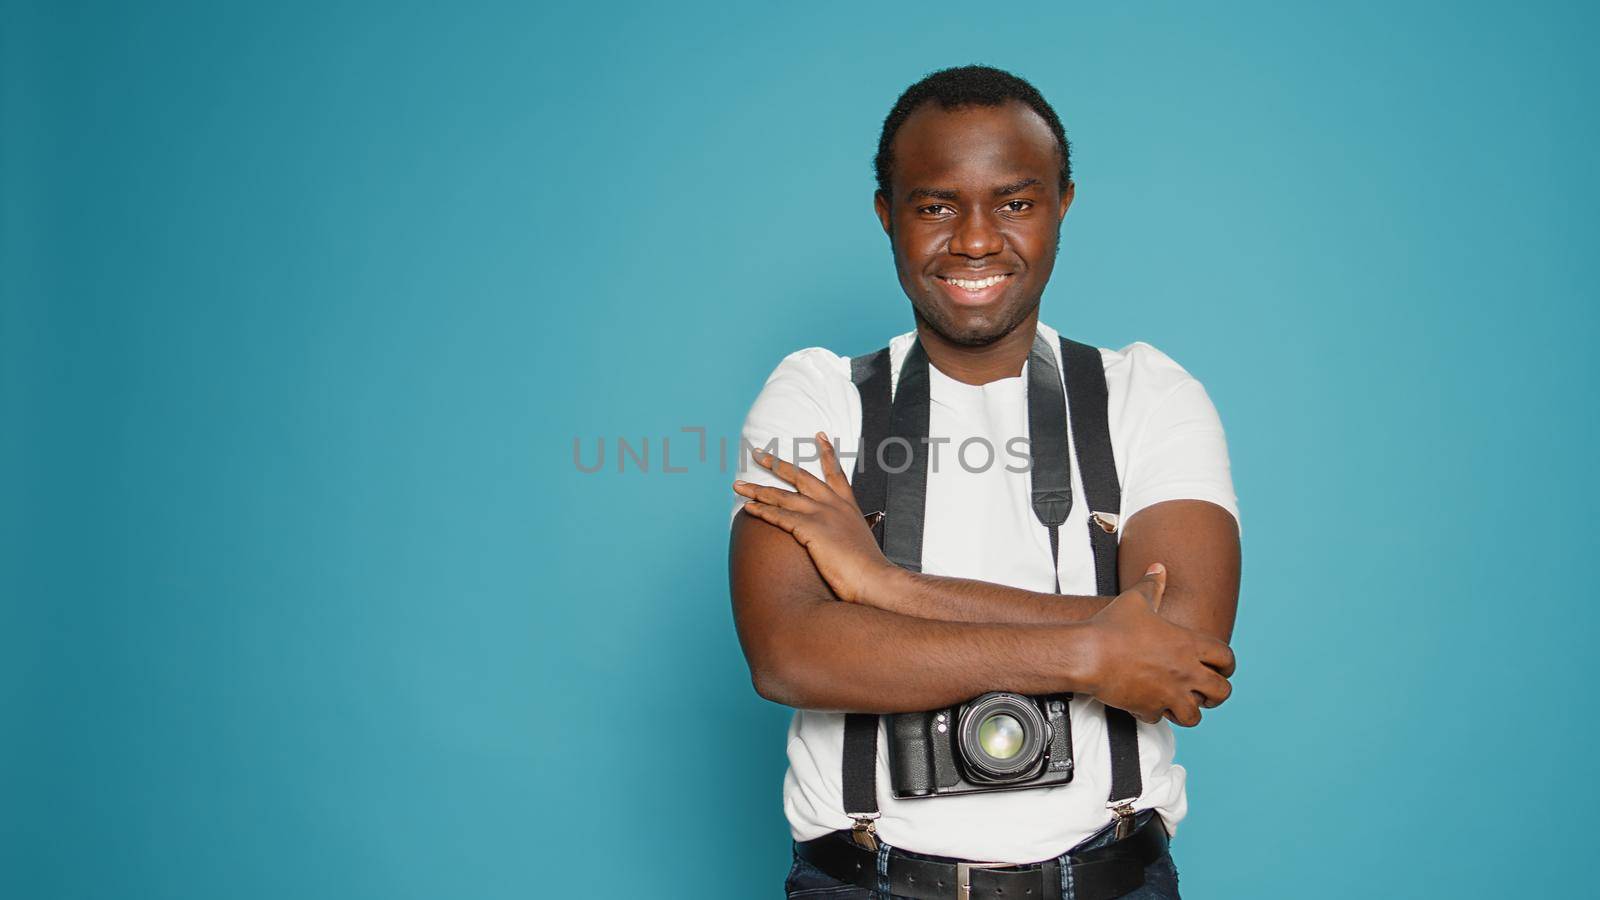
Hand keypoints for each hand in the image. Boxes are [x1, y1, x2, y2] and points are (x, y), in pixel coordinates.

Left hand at [733, 432, 895, 603]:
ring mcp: (822, 515)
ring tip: (738, 484)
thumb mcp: (859, 542)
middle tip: (759, 453)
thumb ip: (848, 533)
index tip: (819, 435)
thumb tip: (842, 539)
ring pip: (783, 496)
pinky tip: (748, 507)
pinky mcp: (810, 529)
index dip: (827, 453)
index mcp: (848, 507)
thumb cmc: (868, 569)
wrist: (875, 579)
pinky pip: (779, 516)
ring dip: (758, 489)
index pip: (835, 473)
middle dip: (776, 464)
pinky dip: (762, 511)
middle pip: (800, 477)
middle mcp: (834, 505)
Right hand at [1082, 563, 1236, 726]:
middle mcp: (1185, 672)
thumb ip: (1152, 585)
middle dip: (1216, 694)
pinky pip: (1160, 720)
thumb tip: (1158, 568)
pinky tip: (1147, 705)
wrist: (1089, 654)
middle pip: (1222, 692)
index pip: (1227, 659)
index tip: (1223, 668)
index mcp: (1188, 645)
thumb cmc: (1111, 628)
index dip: (1228, 665)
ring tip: (1180, 705)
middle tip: (1205, 692)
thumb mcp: (1135, 600)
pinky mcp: (1149, 708)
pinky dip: (1155, 714)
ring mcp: (1169, 693)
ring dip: (1189, 710)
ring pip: (1195, 715)